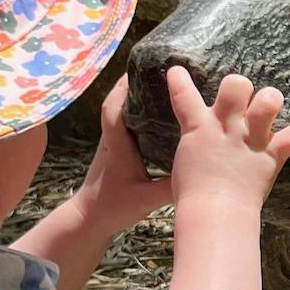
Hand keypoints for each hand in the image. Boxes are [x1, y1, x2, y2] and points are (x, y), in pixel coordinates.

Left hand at [77, 77, 171, 232]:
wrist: (88, 219)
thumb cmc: (112, 207)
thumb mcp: (145, 199)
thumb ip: (170, 187)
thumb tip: (200, 173)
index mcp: (116, 145)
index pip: (114, 108)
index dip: (124, 87)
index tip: (141, 70)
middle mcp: (111, 139)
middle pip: (117, 102)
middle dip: (133, 84)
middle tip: (157, 71)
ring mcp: (111, 144)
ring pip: (120, 112)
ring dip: (134, 97)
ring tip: (159, 86)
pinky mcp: (114, 151)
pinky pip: (125, 125)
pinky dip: (137, 113)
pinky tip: (155, 114)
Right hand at [165, 68, 289, 208]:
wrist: (215, 213)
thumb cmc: (193, 198)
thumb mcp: (180, 172)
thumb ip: (184, 160)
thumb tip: (176, 169)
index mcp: (198, 129)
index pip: (184, 97)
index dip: (180, 82)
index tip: (178, 71)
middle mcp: (227, 128)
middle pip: (235, 86)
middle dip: (238, 85)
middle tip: (240, 98)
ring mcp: (251, 139)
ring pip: (267, 103)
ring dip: (270, 100)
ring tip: (269, 104)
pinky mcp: (271, 155)